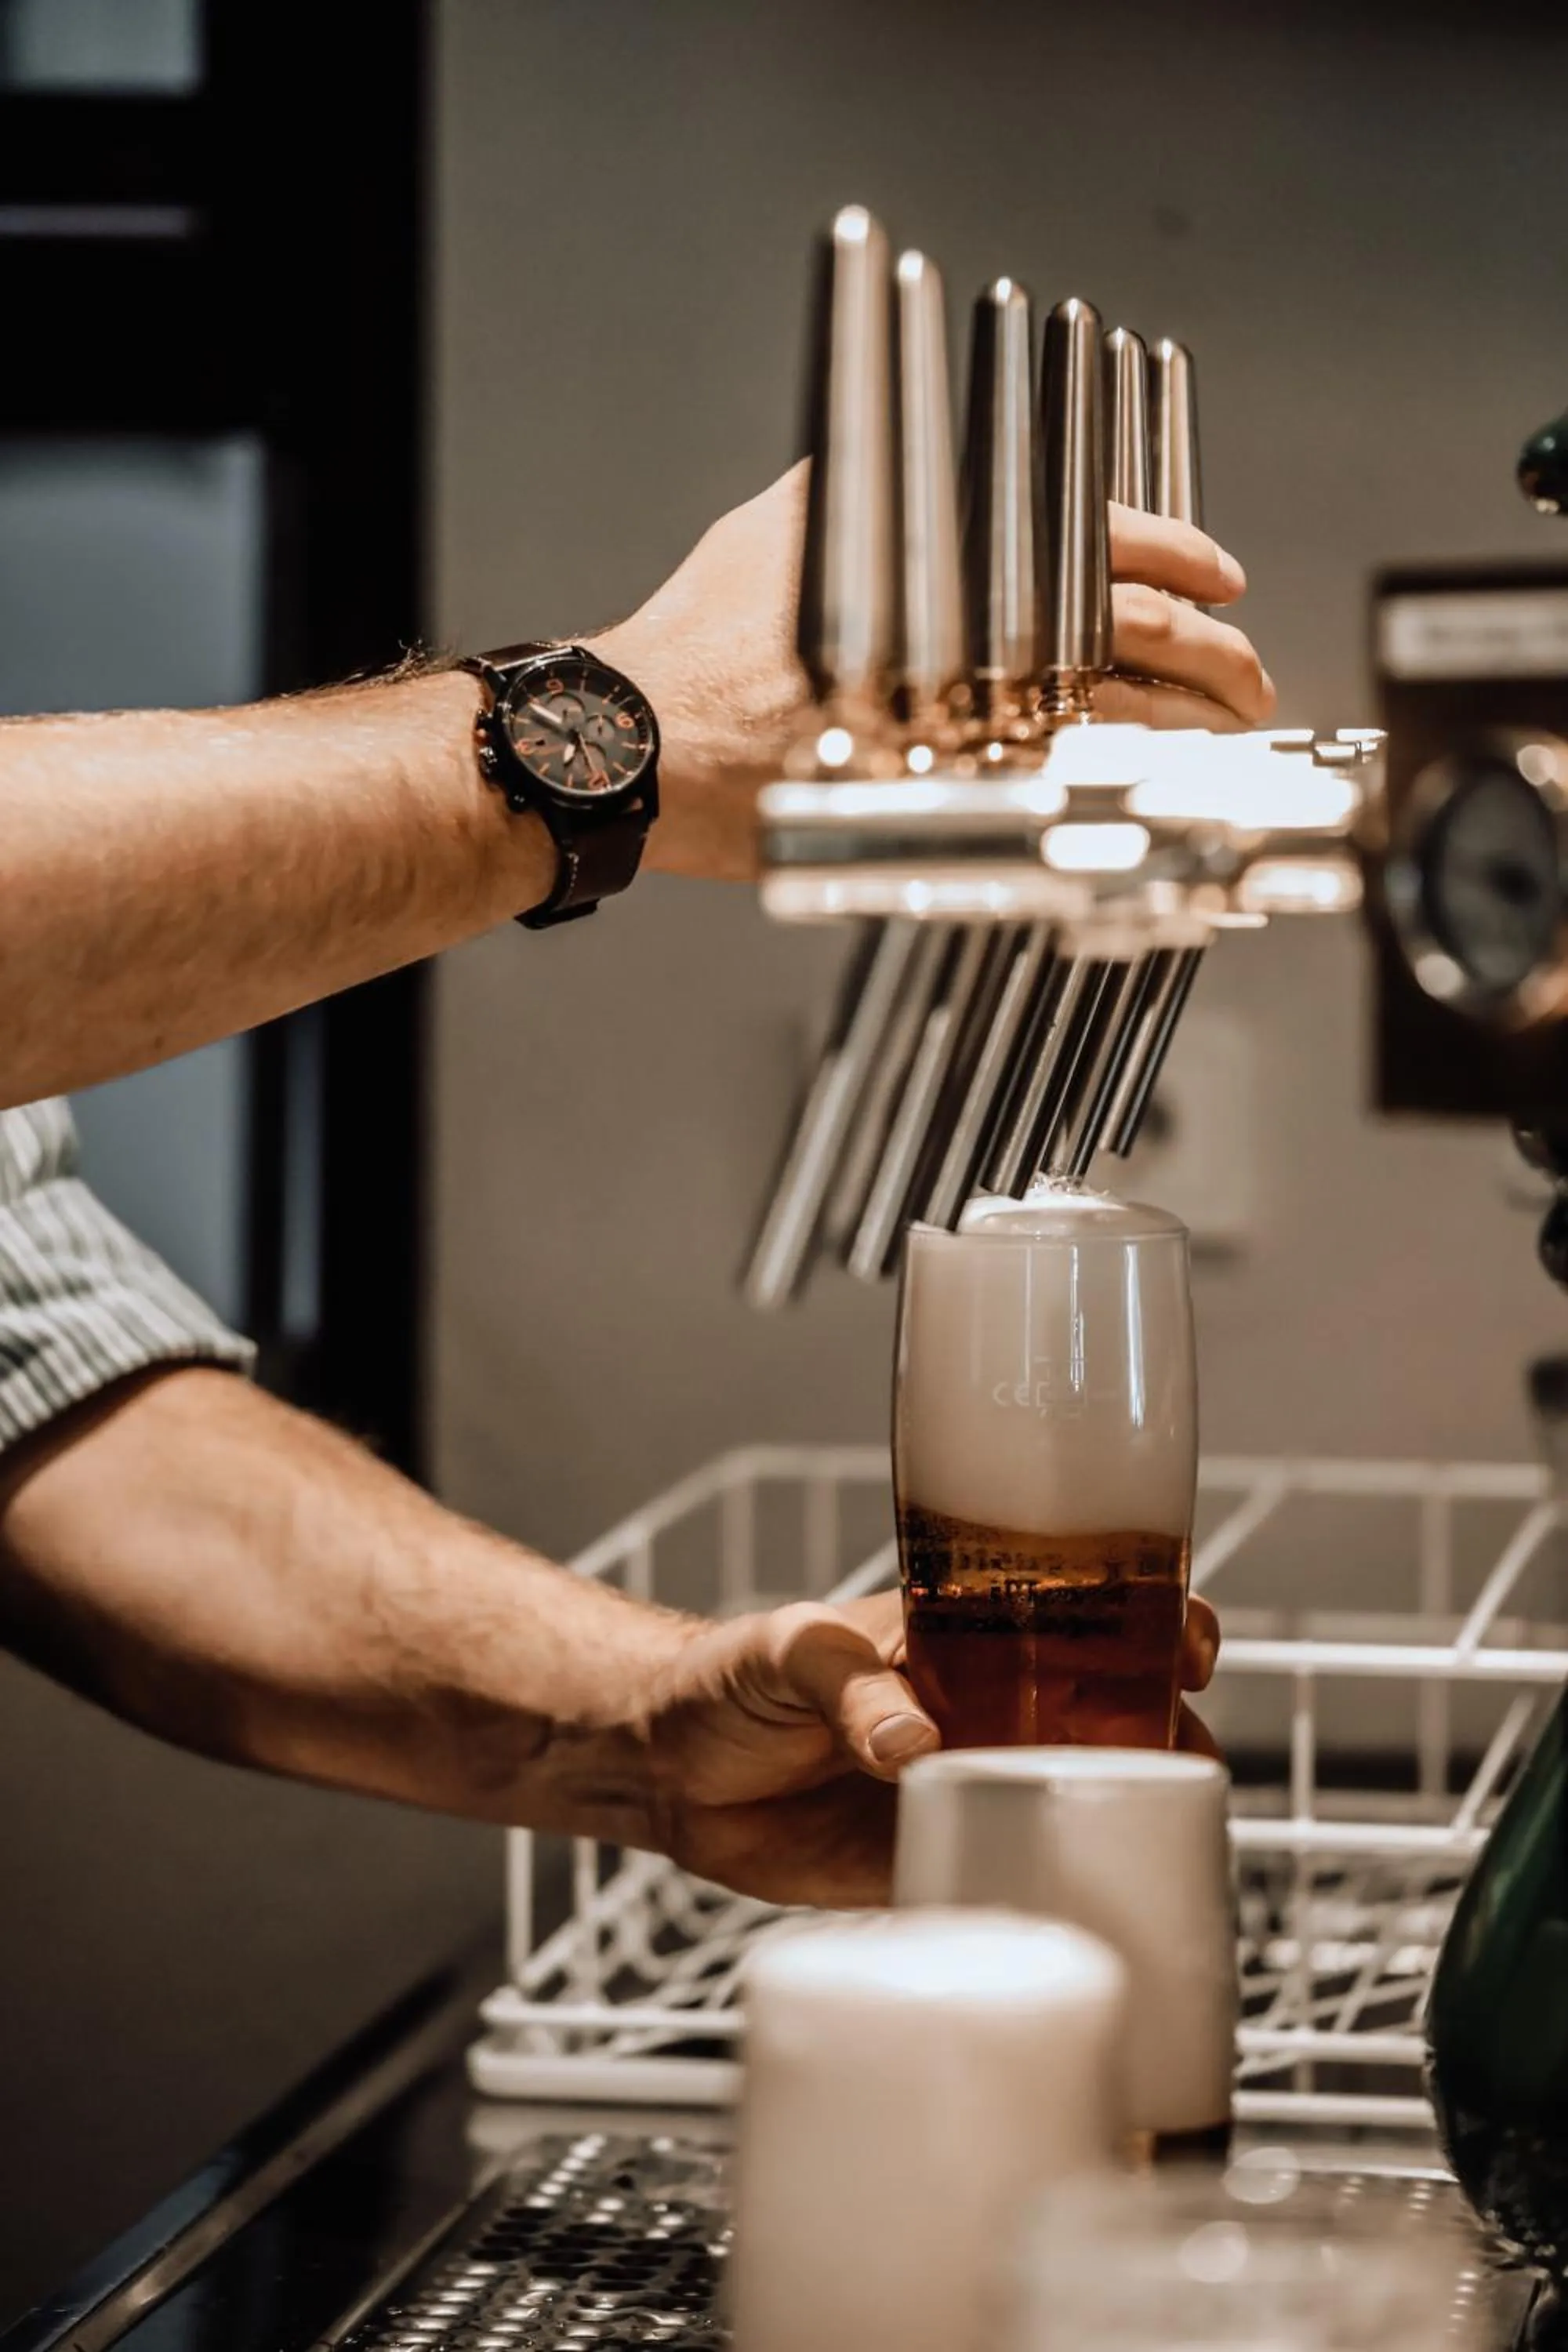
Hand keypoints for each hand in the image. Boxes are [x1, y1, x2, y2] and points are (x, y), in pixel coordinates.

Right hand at [591, 467, 1272, 884]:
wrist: (652, 739)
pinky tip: (1161, 791)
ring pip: (1126, 721)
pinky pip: (1074, 790)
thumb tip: (952, 470)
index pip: (1110, 540)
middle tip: (1248, 675)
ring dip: (1194, 730)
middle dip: (1218, 655)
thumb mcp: (797, 517)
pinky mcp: (955, 798)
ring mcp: (976, 727)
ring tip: (1228, 737)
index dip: (1183, 556)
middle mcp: (982, 640)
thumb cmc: (710, 633)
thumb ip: (889, 486)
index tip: (1221, 576)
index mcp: (959, 558)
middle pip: (1143, 636)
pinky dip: (1129, 788)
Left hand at [646, 1588, 1220, 1908]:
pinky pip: (1013, 1878)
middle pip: (1108, 1716)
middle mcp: (984, 1711)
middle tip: (1191, 1764)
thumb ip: (847, 1682)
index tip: (1185, 1644)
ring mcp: (968, 1789)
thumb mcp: (788, 1649)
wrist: (667, 1768)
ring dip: (1128, 1821)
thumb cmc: (729, 1676)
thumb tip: (910, 1739)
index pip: (1079, 1614)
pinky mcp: (933, 1862)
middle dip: (1168, 1733)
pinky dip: (1055, 1894)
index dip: (1151, 1620)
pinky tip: (1091, 1917)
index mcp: (962, 1639)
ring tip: (1164, 1845)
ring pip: (1078, 1802)